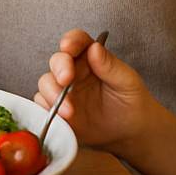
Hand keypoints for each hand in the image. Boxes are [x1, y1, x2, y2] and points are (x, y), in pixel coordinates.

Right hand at [33, 30, 164, 155]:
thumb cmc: (132, 103)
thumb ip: (111, 66)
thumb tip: (94, 48)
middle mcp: (74, 71)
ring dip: (53, 94)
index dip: (71, 41)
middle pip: (57, 60)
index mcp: (91, 58)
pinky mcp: (57, 109)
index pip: (77, 41)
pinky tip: (61, 118)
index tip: (68, 47)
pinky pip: (43, 105)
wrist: (131, 133)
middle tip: (65, 79)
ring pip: (46, 82)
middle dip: (59, 68)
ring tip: (68, 111)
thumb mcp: (128, 83)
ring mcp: (64, 90)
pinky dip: (47, 110)